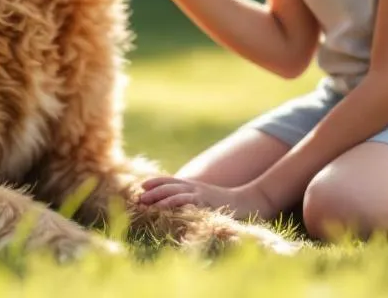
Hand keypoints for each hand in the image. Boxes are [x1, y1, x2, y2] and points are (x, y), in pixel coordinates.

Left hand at [139, 176, 278, 220]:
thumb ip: (193, 199)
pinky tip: (165, 208)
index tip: (141, 186)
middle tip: (137, 198)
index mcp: (194, 185)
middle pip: (170, 186)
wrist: (249, 201)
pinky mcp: (208, 202)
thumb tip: (177, 205)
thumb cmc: (226, 203)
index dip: (156, 182)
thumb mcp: (206, 199)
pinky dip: (176, 204)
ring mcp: (201, 194)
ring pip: (176, 192)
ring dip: (159, 197)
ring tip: (146, 203)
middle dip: (153, 191)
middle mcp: (195, 187)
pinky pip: (189, 202)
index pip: (171, 180)